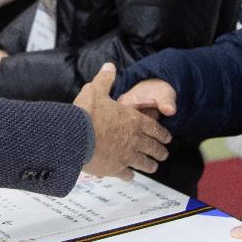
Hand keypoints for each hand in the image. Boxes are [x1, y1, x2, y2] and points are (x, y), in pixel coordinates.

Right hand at [76, 63, 170, 178]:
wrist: (74, 137)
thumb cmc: (86, 113)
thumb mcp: (96, 90)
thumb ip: (105, 80)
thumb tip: (109, 66)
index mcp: (133, 121)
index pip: (155, 128)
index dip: (163, 134)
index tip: (167, 139)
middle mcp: (134, 139)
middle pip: (153, 147)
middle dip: (160, 151)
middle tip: (164, 154)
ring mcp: (126, 156)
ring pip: (144, 162)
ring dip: (150, 164)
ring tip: (153, 166)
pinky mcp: (115, 169)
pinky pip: (127, 174)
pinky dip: (130, 175)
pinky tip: (130, 175)